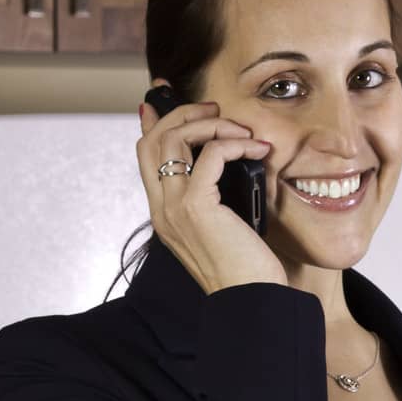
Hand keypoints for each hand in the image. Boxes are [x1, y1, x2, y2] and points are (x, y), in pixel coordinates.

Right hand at [136, 90, 287, 293]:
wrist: (251, 300)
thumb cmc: (246, 269)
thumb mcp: (225, 227)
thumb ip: (216, 198)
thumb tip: (230, 165)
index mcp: (164, 213)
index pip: (145, 156)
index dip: (150, 123)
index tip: (159, 99)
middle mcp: (162, 208)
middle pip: (151, 139)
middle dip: (181, 114)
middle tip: (214, 109)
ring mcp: (174, 207)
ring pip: (173, 139)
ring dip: (210, 124)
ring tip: (241, 130)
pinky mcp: (196, 207)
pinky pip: (210, 154)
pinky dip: (234, 143)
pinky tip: (256, 149)